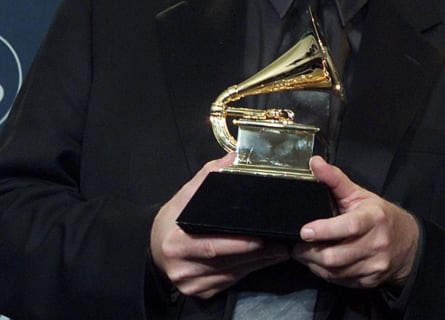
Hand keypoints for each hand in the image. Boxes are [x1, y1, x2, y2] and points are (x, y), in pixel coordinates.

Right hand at [150, 153, 291, 298]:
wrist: (155, 249)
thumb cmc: (173, 221)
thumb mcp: (185, 197)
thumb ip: (209, 176)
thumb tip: (235, 157)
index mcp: (175, 244)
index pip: (211, 246)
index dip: (237, 244)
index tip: (261, 237)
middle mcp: (182, 268)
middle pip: (226, 262)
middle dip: (257, 254)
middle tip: (282, 243)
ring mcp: (191, 283)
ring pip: (232, 274)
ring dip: (259, 263)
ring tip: (281, 250)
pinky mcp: (200, 292)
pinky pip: (229, 282)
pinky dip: (249, 271)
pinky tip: (264, 261)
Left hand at [292, 156, 419, 288]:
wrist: (408, 243)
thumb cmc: (380, 216)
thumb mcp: (360, 194)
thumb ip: (335, 179)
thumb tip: (314, 162)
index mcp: (373, 218)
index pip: (348, 226)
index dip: (325, 230)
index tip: (305, 231)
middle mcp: (376, 243)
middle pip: (336, 256)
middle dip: (310, 253)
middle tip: (298, 247)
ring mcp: (374, 264)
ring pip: (334, 272)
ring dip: (314, 264)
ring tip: (308, 254)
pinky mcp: (370, 280)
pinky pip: (340, 281)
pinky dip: (327, 273)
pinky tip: (323, 263)